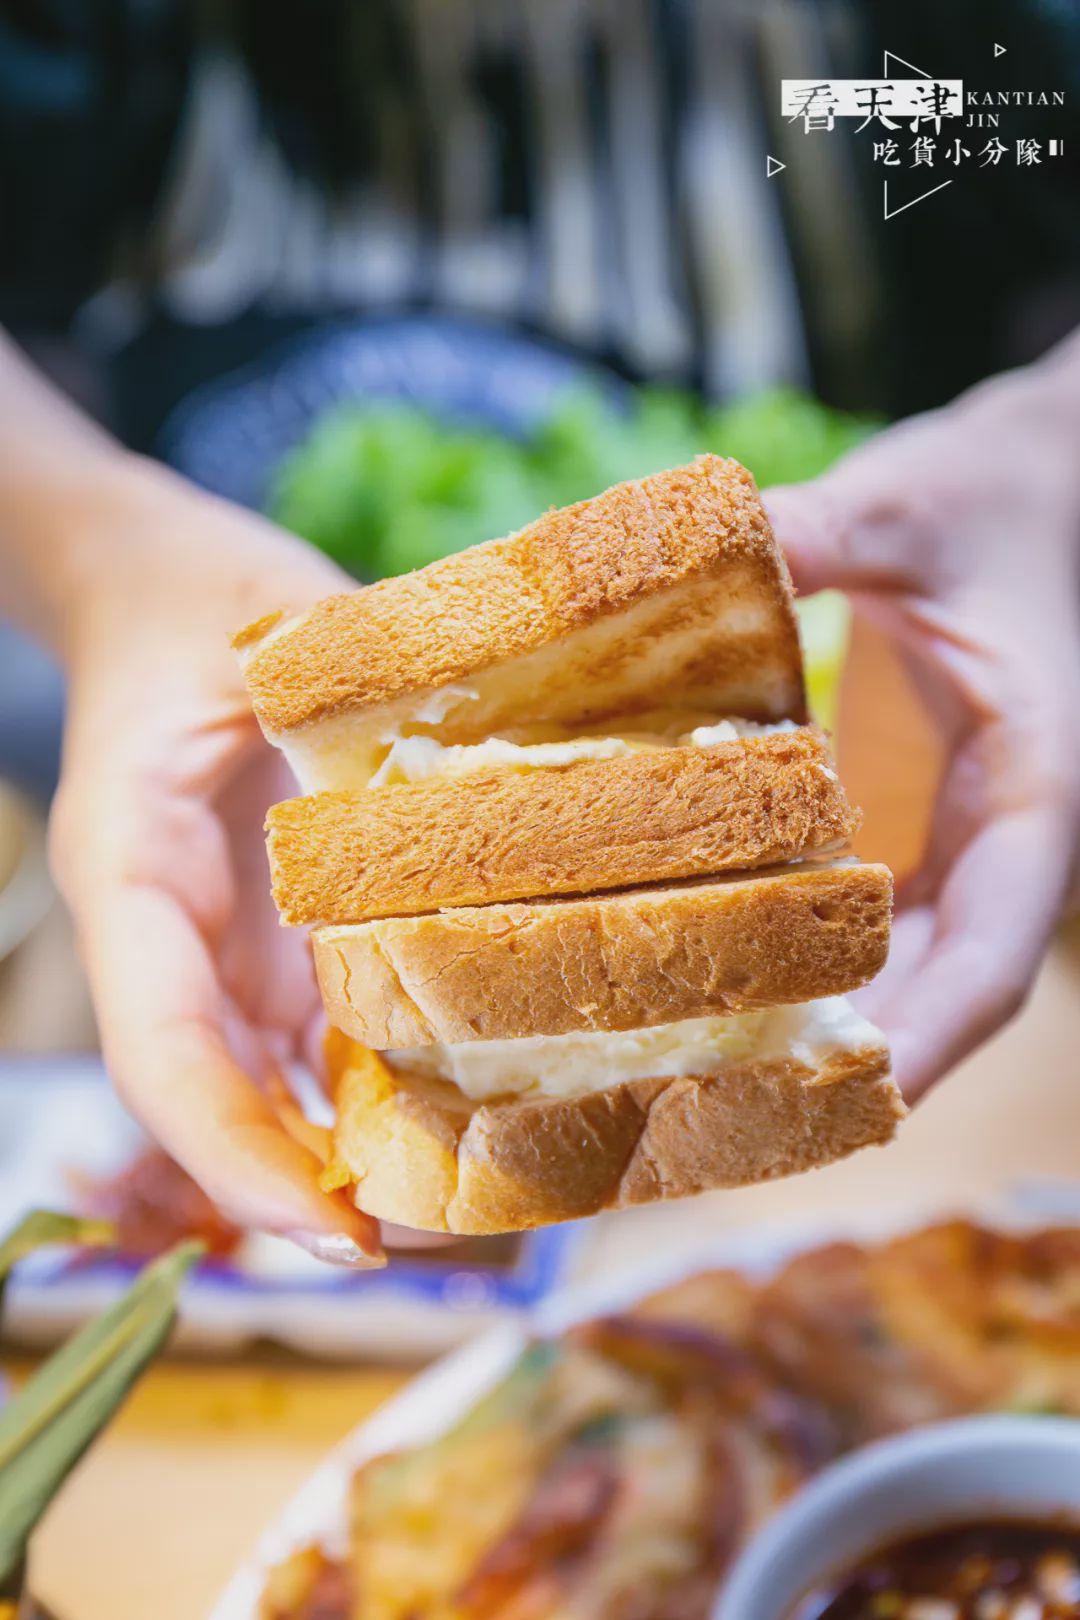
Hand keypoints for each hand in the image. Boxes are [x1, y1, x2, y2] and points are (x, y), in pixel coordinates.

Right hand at [47, 462, 384, 1263]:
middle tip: (432, 1247)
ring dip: (342, 1160)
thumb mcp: (275, 633)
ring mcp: (215, 950)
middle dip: (305, 1191)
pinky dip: (367, 1097)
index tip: (332, 1230)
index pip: (162, 1051)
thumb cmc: (203, 596)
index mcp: (134, 874)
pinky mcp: (264, 942)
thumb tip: (478, 809)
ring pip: (260, 1091)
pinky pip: (307, 1044)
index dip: (235, 1154)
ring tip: (462, 1210)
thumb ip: (356, 721)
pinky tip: (454, 1126)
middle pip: (213, 1103)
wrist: (159, 584)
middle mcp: (166, 938)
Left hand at [766, 353, 1079, 1101]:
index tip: (858, 1099)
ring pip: (903, 974)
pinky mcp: (911, 825)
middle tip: (726, 1122)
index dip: (933, 1030)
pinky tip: (713, 989)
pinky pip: (867, 925)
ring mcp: (958, 841)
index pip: (1000, 947)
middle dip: (853, 1067)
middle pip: (943, 993)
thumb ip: (817, 533)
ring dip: (825, 1035)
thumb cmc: (995, 494)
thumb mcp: (908, 503)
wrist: (1040, 483)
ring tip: (704, 1086)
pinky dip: (806, 971)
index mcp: (1038, 786)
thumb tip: (702, 552)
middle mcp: (1004, 839)